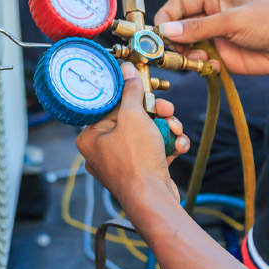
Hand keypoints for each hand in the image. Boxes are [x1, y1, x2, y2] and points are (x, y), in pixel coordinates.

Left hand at [75, 63, 189, 204]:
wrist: (153, 198)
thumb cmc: (135, 160)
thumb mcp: (134, 116)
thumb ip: (131, 90)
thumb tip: (126, 69)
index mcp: (90, 137)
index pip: (111, 106)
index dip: (131, 96)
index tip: (145, 89)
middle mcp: (102, 150)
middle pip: (131, 119)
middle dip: (155, 113)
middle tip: (167, 110)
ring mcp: (122, 162)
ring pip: (146, 133)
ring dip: (166, 128)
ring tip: (176, 130)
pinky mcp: (140, 170)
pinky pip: (153, 149)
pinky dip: (167, 145)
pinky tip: (178, 146)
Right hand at [155, 0, 268, 74]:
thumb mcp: (232, 19)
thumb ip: (198, 26)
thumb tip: (165, 30)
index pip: (178, 4)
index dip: (165, 17)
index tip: (159, 34)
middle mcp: (211, 17)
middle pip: (178, 28)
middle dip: (174, 41)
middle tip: (175, 52)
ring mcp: (216, 38)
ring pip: (187, 48)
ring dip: (187, 55)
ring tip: (199, 58)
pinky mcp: (223, 58)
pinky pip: (200, 63)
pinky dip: (200, 66)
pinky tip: (212, 66)